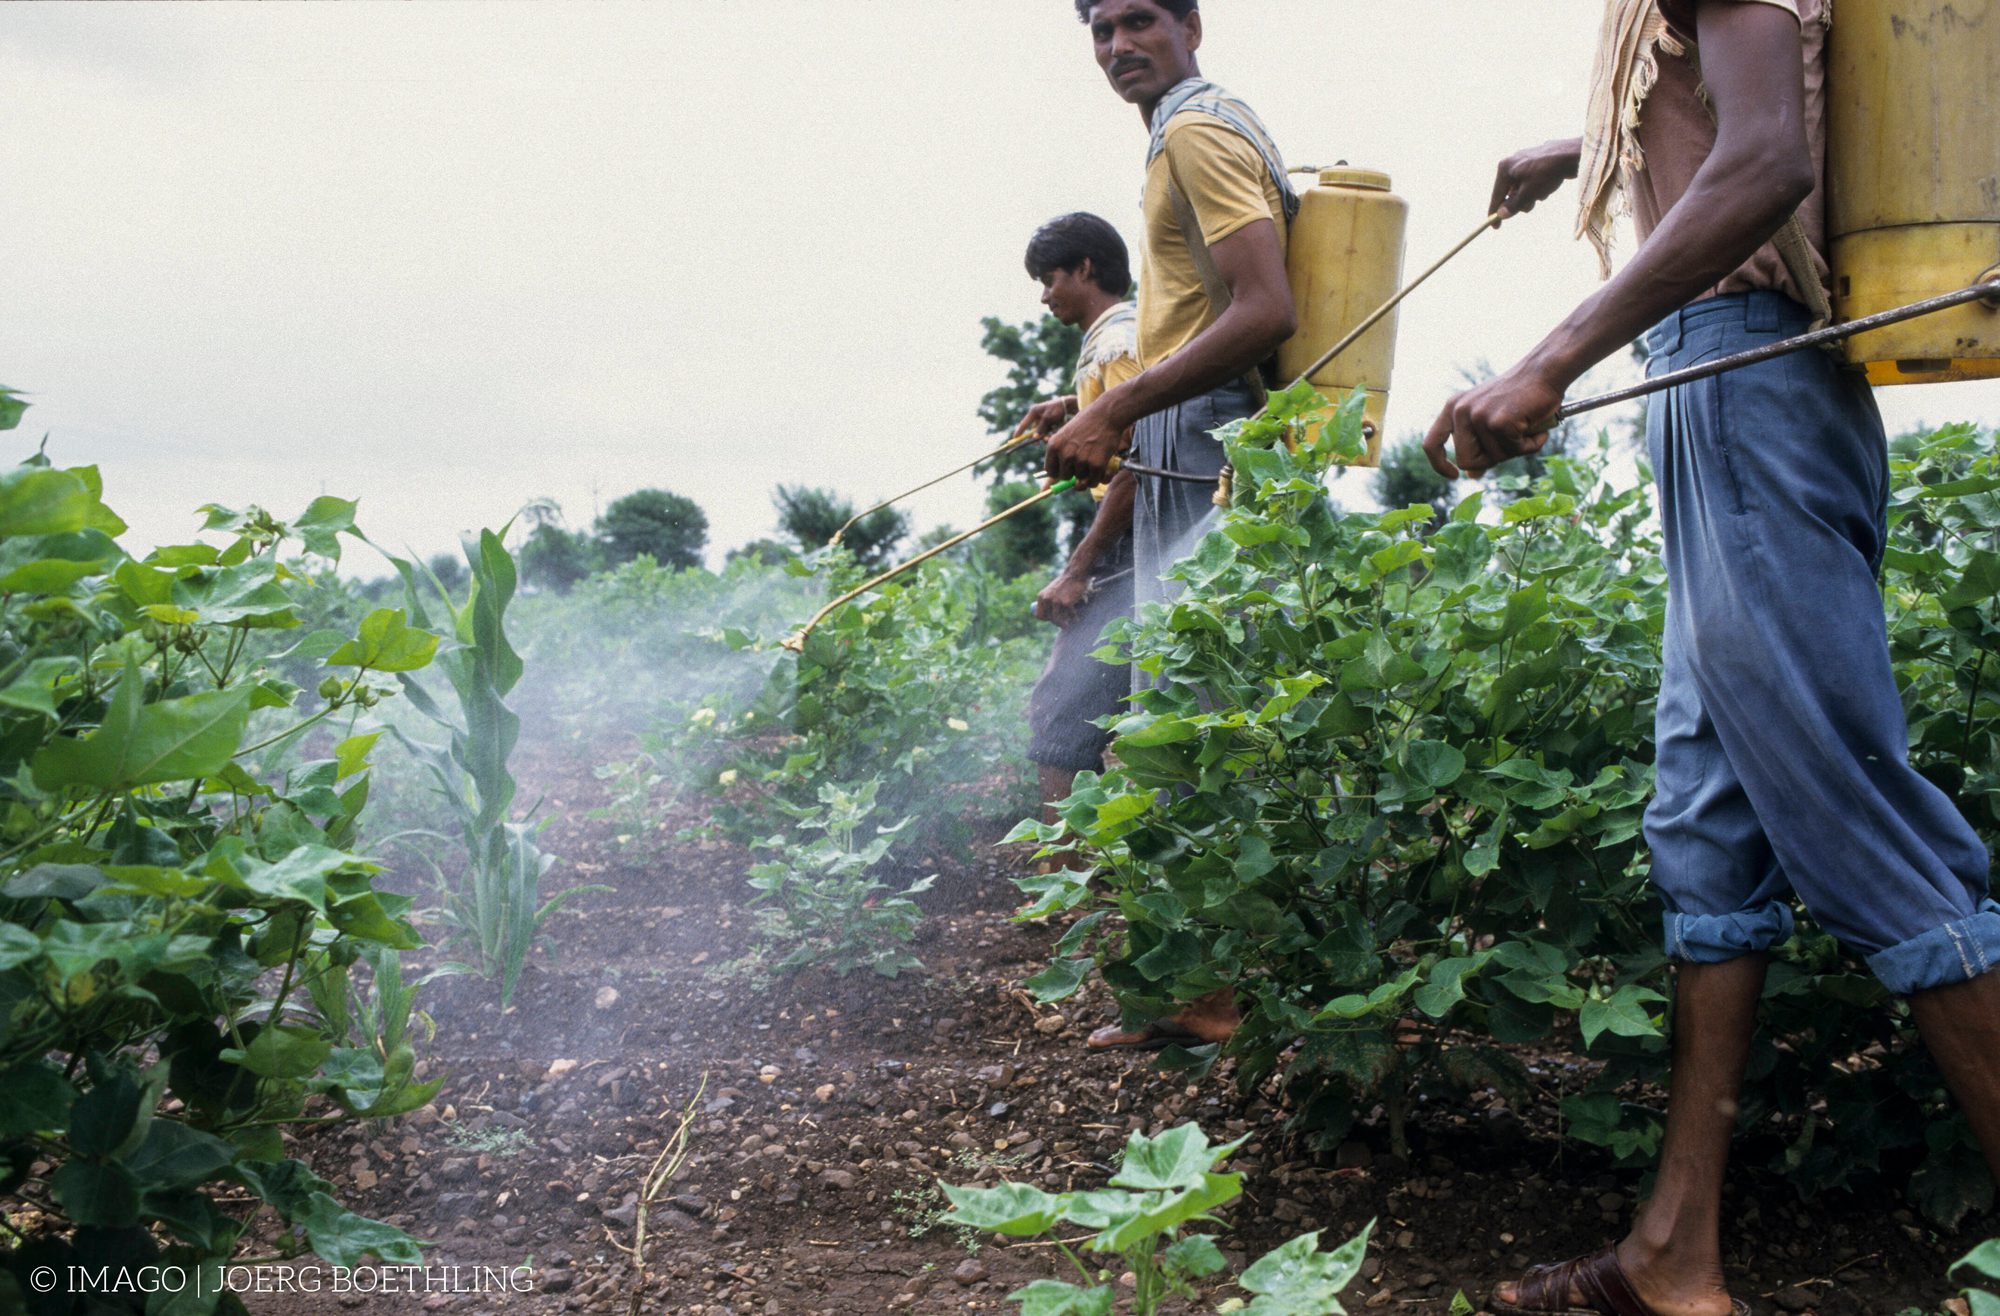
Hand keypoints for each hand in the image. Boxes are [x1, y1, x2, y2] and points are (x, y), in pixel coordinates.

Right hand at [1014, 396, 1075, 442]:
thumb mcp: (1048, 418)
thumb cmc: (1058, 409)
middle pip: (1033, 430)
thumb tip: (1035, 437)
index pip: (1024, 423)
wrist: (1070, 405)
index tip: (1015, 439)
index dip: (1019, 432)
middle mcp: (1037, 416)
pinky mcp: (1050, 423)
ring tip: (1049, 437)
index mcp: (1034, 412)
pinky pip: (1047, 431)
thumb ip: (1041, 428)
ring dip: (1045, 436)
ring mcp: (1043, 420)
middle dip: (1037, 437)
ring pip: (1041, 432)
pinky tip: (1055, 431)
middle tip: (1037, 444)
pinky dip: (1050, 433)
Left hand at [1035, 572, 1088, 627]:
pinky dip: (1074, 618)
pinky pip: (1070, 615)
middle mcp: (1047, 599)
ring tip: (1068, 625)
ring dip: (1064, 624)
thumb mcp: (1052, 590)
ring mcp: (1056, 601)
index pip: (1039, 615)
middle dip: (1056, 623)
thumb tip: (1051, 615)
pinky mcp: (1066, 603)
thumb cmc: (1065, 582)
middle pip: (1050, 618)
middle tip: (1063, 624)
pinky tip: (1077, 619)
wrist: (1075, 573)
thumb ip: (1049, 600)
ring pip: (1059, 619)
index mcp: (1041, 596)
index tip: (1052, 620)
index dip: (1046, 619)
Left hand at [1044, 398, 1126, 484]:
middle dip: (1074, 472)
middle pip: (1065, 477)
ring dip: (1088, 472)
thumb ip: (1061, 454)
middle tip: (1084, 459)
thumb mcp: (1067, 434)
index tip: (1067, 469)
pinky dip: (1098, 477)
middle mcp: (1065, 454)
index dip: (1059, 471)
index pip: (1050, 470)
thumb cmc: (1087, 424)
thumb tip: (1053, 483)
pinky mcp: (1096, 464)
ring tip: (1094, 455)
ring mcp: (1080, 460)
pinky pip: (1093, 482)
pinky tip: (1101, 464)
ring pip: (1081, 479)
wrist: (1106, 414)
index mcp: (1053, 445)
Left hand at [1423, 361, 1564, 479]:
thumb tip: (1472, 475)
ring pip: (1493, 459)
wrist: (1545, 371)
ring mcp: (1479, 416)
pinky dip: (1530, 445)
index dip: (1439, 465)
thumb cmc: (1520, 396)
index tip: (1453, 476)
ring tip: (1527, 426)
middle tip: (1511, 442)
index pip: (1431, 443)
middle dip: (1490, 460)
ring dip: (1516, 449)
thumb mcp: (1491, 420)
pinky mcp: (1499, 422)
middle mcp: (1460, 411)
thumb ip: (1479, 445)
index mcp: (1453, 408)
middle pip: (1466, 462)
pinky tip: (1536, 427)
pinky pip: (1514, 451)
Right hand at [1489, 137, 1581, 218]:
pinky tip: (1549, 183)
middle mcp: (1512, 162)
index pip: (1496, 195)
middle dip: (1520, 202)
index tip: (1495, 227)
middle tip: (1530, 206)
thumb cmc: (1548, 173)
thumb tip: (1501, 214)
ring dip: (1531, 195)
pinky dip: (1538, 187)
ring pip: (1522, 188)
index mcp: (1505, 168)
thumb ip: (1513, 205)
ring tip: (1543, 192)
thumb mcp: (1528, 193)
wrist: (1572, 154)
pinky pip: (1532, 180)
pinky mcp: (1537, 161)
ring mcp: (1525, 160)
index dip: (1495, 213)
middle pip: (1510, 192)